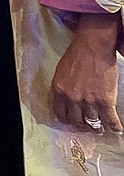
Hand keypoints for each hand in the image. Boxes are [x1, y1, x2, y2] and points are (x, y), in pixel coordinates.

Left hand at [51, 13, 122, 133]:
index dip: (67, 120)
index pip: (60, 114)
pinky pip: (110, 120)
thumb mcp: (61, 71)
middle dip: (82, 125)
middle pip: (76, 121)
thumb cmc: (77, 54)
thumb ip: (62, 88)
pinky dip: (115, 127)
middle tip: (87, 125)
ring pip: (93, 123)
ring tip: (100, 128)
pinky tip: (117, 129)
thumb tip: (65, 102)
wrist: (93, 46)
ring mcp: (89, 101)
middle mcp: (72, 98)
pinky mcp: (105, 100)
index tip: (72, 121)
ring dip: (97, 127)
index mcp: (59, 90)